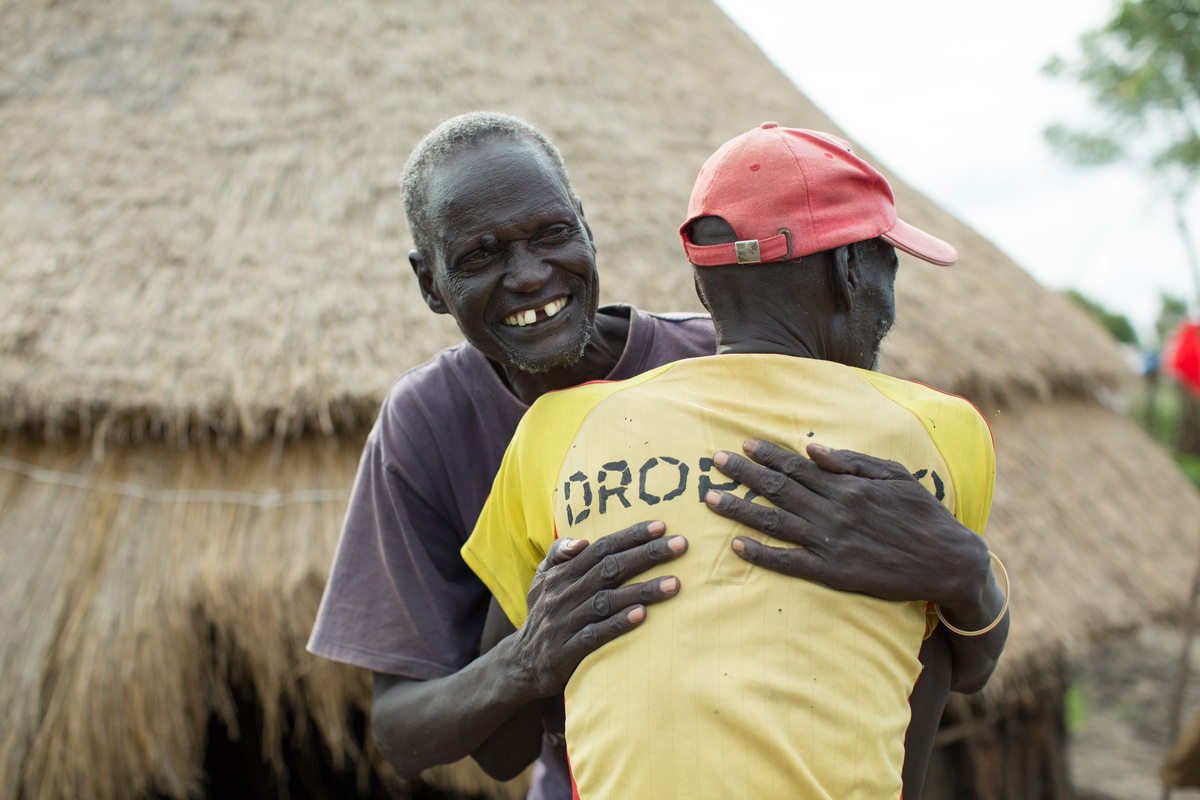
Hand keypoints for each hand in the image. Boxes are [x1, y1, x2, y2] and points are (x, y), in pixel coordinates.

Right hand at [510, 520, 686, 696]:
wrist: (521, 664)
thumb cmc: (544, 614)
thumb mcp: (543, 580)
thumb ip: (558, 554)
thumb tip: (582, 539)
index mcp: (560, 574)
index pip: (600, 548)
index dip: (630, 536)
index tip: (661, 526)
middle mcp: (562, 594)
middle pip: (609, 569)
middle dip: (646, 555)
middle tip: (681, 545)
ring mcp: (564, 623)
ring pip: (607, 601)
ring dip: (643, 591)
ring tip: (676, 583)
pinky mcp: (567, 651)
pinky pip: (595, 635)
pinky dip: (618, 624)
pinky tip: (643, 616)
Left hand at [703, 439, 989, 611]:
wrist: (949, 562)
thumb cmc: (924, 515)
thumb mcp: (896, 475)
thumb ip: (853, 461)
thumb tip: (814, 448)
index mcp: (848, 486)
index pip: (797, 466)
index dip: (767, 455)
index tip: (742, 444)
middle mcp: (834, 511)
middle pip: (778, 489)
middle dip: (743, 474)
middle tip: (713, 462)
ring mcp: (832, 543)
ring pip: (775, 522)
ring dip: (740, 510)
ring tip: (710, 499)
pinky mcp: (834, 574)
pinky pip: (790, 563)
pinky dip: (762, 554)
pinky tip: (737, 546)